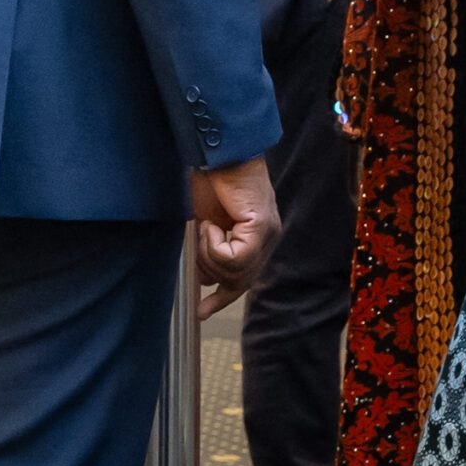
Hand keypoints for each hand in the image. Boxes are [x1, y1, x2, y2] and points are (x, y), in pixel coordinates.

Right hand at [192, 158, 280, 317]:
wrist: (217, 152)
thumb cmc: (209, 178)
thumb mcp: (205, 222)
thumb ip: (209, 249)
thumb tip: (202, 277)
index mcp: (255, 238)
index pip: (243, 279)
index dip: (221, 298)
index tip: (201, 313)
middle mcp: (266, 239)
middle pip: (238, 282)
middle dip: (210, 269)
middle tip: (199, 239)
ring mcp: (266, 234)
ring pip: (235, 272)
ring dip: (210, 253)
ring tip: (205, 226)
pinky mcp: (261, 227)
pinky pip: (235, 257)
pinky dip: (214, 244)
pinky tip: (210, 224)